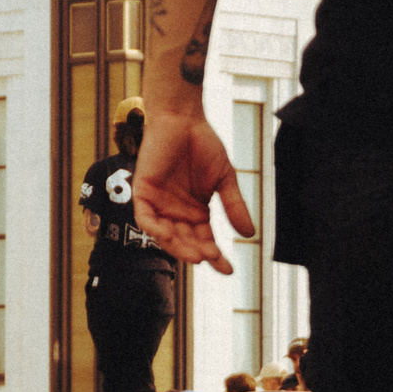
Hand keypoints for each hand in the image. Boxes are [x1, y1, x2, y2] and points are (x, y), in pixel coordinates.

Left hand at [133, 111, 254, 275]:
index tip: (229, 270)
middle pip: (186, 241)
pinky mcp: (142, 192)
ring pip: (165, 235)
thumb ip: (233, 206)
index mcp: (196, 211)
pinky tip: (169, 235)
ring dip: (179, 246)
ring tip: (196, 255)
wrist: (183, 120)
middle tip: (213, 261)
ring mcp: (159, 203)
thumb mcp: (224, 179)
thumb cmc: (203, 145)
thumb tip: (249, 234)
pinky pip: (145, 218)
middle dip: (198, 253)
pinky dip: (155, 229)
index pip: (205, 240)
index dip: (216, 256)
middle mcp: (177, 212)